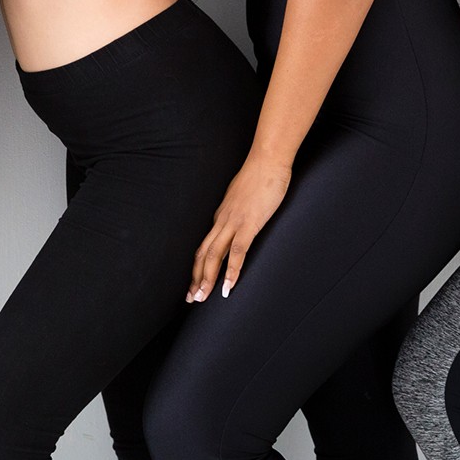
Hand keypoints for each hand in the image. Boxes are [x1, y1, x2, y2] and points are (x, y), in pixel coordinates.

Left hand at [188, 160, 291, 302]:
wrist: (268, 160)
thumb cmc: (260, 176)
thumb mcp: (244, 197)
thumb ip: (239, 210)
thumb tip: (240, 218)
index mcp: (221, 216)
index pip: (204, 246)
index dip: (197, 267)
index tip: (194, 284)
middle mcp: (222, 221)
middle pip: (203, 254)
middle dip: (195, 278)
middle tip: (191, 299)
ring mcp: (234, 223)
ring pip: (214, 255)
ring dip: (207, 279)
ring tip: (202, 298)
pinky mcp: (249, 224)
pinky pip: (237, 252)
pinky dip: (232, 271)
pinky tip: (228, 286)